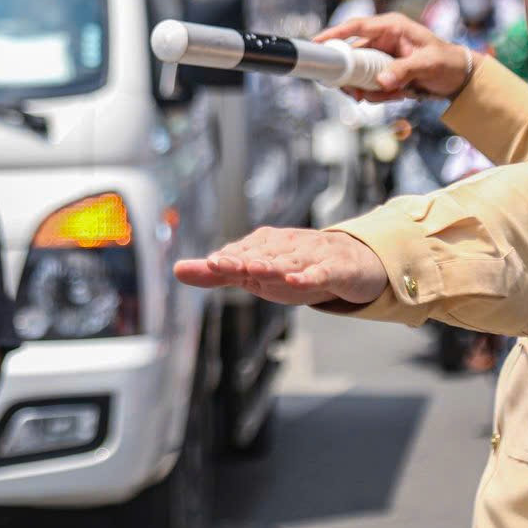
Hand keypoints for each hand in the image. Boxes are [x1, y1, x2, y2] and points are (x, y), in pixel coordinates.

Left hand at [174, 227, 388, 305]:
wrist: (351, 261)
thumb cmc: (296, 266)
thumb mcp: (256, 273)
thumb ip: (218, 274)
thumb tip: (176, 271)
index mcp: (264, 246)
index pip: (242, 252)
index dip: (226, 259)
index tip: (208, 264)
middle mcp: (286, 247)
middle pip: (262, 254)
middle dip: (242, 259)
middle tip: (220, 263)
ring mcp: (312, 256)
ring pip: (290, 261)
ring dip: (272, 264)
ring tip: (253, 269)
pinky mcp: (336, 269)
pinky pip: (323, 273)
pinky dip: (311, 276)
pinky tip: (299, 281)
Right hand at [316, 13, 473, 101]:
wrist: (460, 78)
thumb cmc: (448, 62)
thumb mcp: (428, 64)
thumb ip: (404, 71)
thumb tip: (381, 82)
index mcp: (391, 27)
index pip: (356, 27)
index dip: (334, 34)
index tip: (317, 44)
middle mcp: (383, 40)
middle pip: (353, 56)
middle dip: (354, 78)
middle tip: (357, 94)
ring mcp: (382, 57)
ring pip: (360, 75)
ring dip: (372, 90)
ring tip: (396, 94)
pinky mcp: (384, 72)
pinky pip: (371, 85)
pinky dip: (381, 95)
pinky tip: (400, 95)